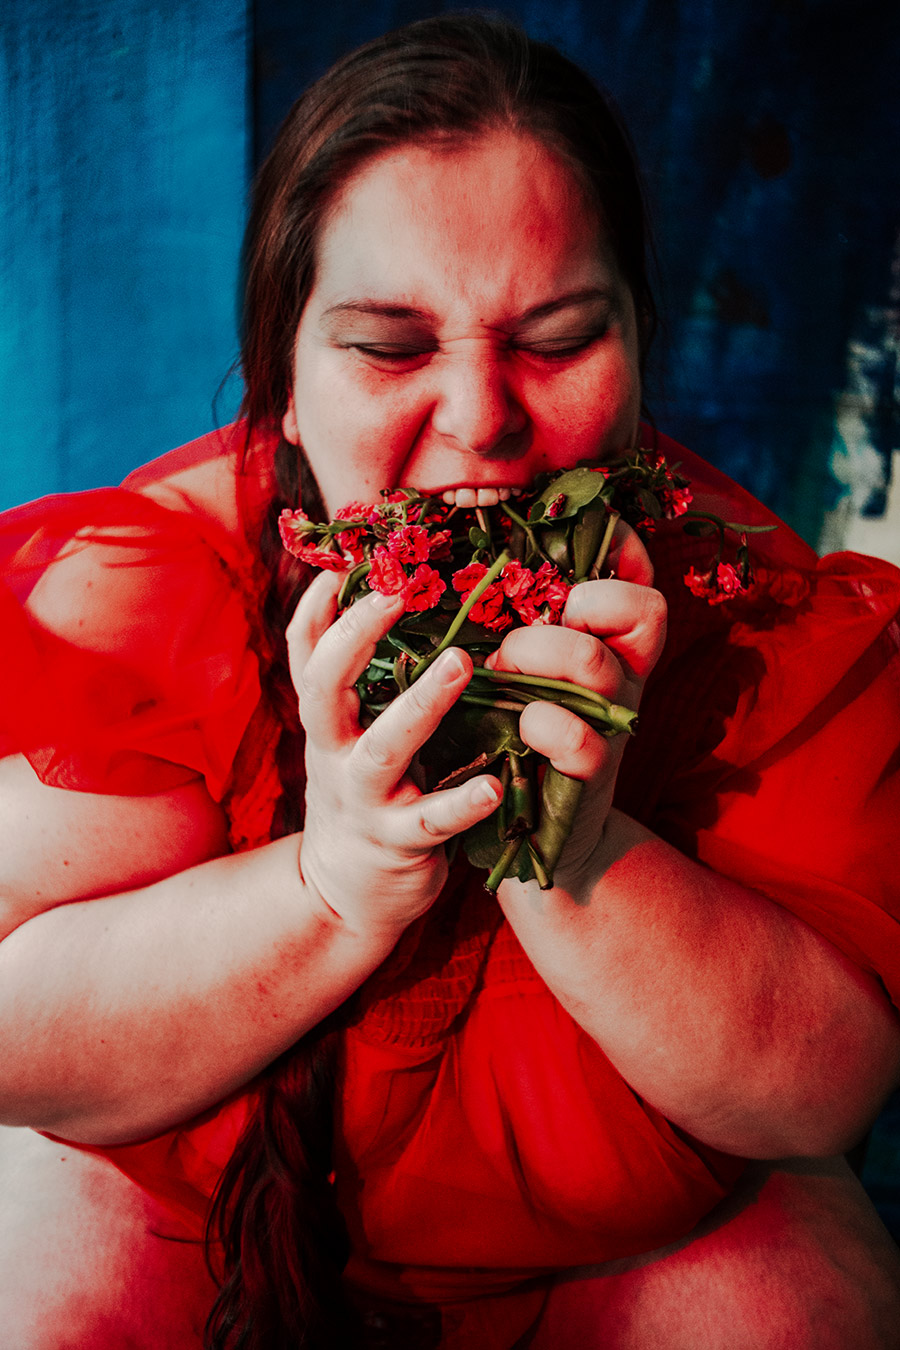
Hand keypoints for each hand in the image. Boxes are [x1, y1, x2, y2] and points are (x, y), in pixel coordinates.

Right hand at [286, 572, 502, 938]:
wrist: (345, 890)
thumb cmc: (363, 788)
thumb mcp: (348, 732)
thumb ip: (362, 677)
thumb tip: (382, 592)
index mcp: (326, 718)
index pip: (305, 650)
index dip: (319, 604)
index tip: (347, 557)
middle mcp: (332, 752)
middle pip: (323, 688)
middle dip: (353, 638)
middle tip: (396, 594)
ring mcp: (362, 798)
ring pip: (381, 749)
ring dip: (418, 706)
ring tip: (460, 665)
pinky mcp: (397, 841)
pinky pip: (430, 821)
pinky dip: (461, 803)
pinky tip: (494, 785)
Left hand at [485, 521, 665, 880]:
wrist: (531, 829)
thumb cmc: (519, 729)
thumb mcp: (530, 668)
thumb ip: (523, 617)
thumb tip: (477, 550)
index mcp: (615, 644)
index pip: (644, 579)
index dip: (625, 552)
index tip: (586, 545)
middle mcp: (626, 677)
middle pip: (635, 609)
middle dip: (563, 609)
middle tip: (509, 643)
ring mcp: (613, 725)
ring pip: (596, 665)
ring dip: (536, 657)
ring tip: (499, 677)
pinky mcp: (589, 777)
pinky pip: (581, 740)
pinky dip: (544, 725)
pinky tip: (520, 727)